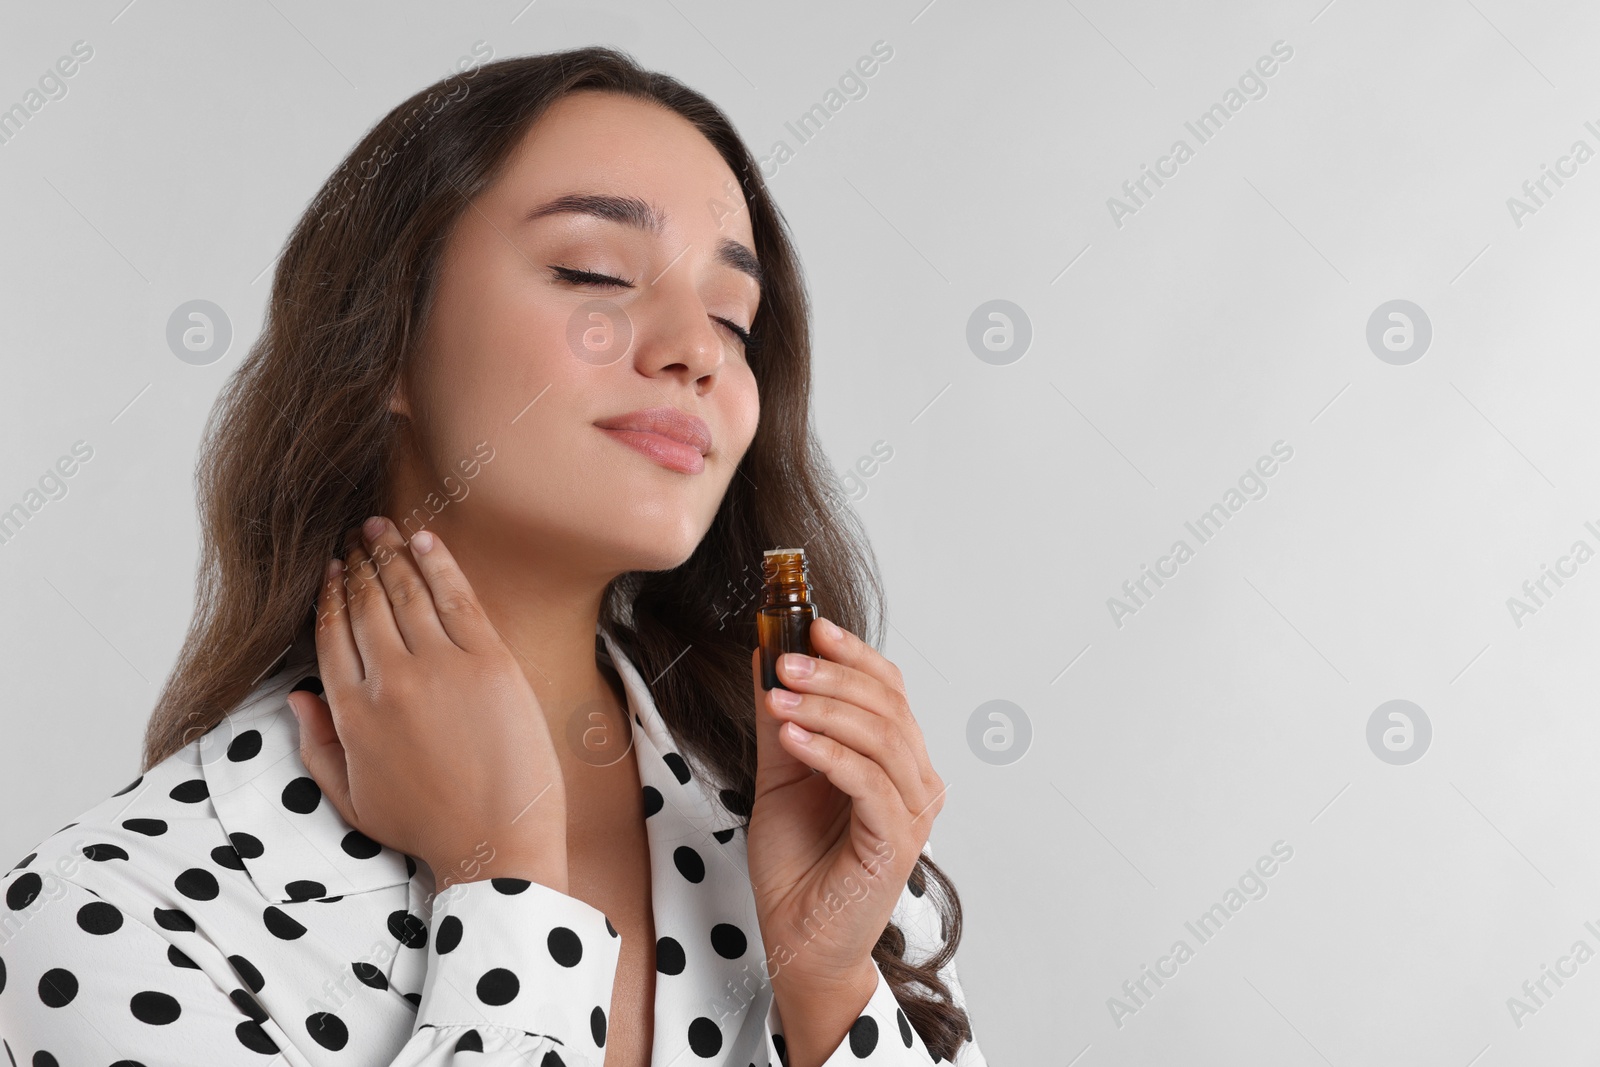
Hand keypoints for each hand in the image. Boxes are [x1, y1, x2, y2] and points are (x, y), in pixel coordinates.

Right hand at [287, 516, 568, 890]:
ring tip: (381, 527)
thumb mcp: (353, 799)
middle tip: (354, 535)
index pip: (331, 636)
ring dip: (390, 554)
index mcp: (351, 715)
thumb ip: (317, 746)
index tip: (329, 570)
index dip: (327, 597)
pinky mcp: (489, 662)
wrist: (498, 844)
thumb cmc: (429, 827)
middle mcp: (389, 682)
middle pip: (365, 606)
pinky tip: (425, 540)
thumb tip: (296, 694)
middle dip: (356, 565)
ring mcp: (440, 668)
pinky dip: (438, 563)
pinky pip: (457, 598)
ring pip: (407, 594)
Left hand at [745, 617, 946, 1006]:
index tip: (811, 626)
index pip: (889, 688)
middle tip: (784, 664)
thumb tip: (766, 655)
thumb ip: (781, 718)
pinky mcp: (895, 842)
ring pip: (881, 736)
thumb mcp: (780, 775)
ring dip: (825, 710)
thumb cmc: (797, 865)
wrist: (797, 940)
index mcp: (895, 759)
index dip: (853, 653)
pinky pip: (870, 782)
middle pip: (888, 704)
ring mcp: (911, 812)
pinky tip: (792, 739)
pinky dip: (829, 753)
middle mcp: (914, 780)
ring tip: (778, 702)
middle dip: (832, 676)